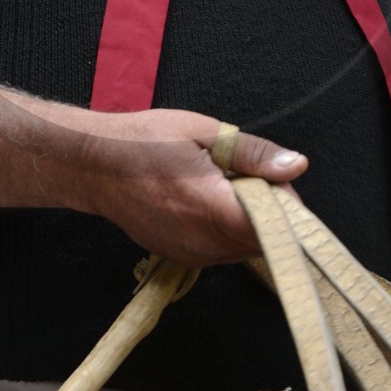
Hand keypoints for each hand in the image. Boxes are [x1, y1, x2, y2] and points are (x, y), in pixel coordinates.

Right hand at [74, 110, 307, 266]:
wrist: (94, 165)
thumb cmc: (145, 141)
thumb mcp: (204, 132)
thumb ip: (253, 154)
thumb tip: (296, 166)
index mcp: (211, 208)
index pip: (273, 229)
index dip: (286, 207)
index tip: (277, 181)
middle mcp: (202, 242)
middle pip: (262, 242)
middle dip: (270, 213)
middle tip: (251, 174)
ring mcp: (191, 255)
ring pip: (244, 249)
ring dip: (248, 223)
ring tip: (226, 185)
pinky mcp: (182, 258)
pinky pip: (222, 252)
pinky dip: (228, 231)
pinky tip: (210, 202)